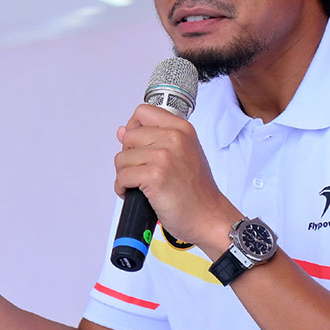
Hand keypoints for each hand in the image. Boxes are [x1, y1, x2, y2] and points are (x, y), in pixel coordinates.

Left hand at [114, 104, 237, 253]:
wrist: (208, 216)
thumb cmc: (196, 190)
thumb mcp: (183, 154)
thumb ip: (154, 138)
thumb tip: (123, 130)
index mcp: (182, 129)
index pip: (143, 112)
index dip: (134, 128)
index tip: (137, 144)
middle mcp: (174, 138)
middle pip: (128, 137)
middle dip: (128, 156)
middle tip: (140, 170)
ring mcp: (164, 156)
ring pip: (121, 158)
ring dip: (124, 174)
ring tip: (139, 184)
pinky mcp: (154, 176)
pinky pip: (122, 177)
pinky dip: (122, 188)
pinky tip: (135, 193)